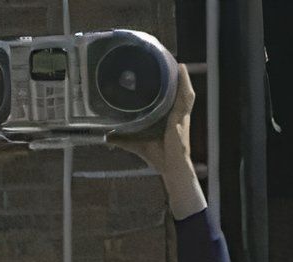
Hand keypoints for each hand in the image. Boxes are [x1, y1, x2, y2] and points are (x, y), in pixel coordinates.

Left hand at [106, 64, 205, 218]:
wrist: (172, 168)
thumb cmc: (159, 157)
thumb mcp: (137, 144)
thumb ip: (122, 139)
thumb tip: (106, 136)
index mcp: (169, 120)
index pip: (170, 99)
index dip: (169, 87)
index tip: (162, 74)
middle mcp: (177, 115)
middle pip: (178, 93)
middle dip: (176, 79)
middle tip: (169, 63)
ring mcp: (181, 116)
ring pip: (184, 92)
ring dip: (181, 78)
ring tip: (177, 63)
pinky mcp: (182, 117)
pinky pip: (185, 96)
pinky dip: (184, 83)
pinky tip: (181, 70)